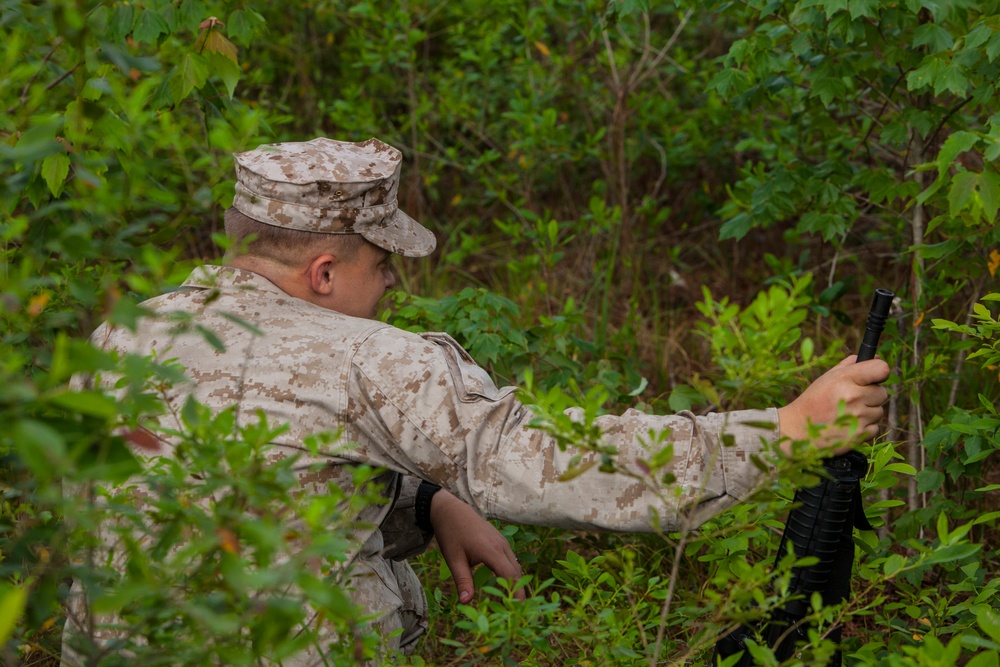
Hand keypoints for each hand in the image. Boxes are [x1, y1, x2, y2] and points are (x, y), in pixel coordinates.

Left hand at [429, 489, 524, 603]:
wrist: (450, 510)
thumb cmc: (451, 534)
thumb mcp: (453, 559)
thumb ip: (462, 580)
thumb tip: (466, 602)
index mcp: (490, 550)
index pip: (509, 576)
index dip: (515, 593)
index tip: (516, 610)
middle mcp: (501, 545)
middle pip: (516, 572)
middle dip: (518, 592)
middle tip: (516, 612)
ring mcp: (503, 542)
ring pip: (515, 566)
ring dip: (516, 583)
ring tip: (513, 602)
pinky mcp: (500, 541)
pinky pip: (511, 560)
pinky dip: (512, 574)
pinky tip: (506, 585)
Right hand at [776, 355, 889, 453]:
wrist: (798, 429)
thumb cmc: (814, 400)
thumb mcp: (828, 377)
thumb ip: (851, 365)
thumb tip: (877, 358)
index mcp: (844, 379)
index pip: (881, 369)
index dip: (880, 373)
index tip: (875, 377)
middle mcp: (853, 397)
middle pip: (882, 393)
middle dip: (871, 395)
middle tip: (852, 399)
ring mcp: (857, 417)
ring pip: (879, 411)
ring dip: (867, 412)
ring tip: (847, 414)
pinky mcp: (859, 435)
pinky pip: (875, 428)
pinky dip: (864, 427)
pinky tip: (847, 425)